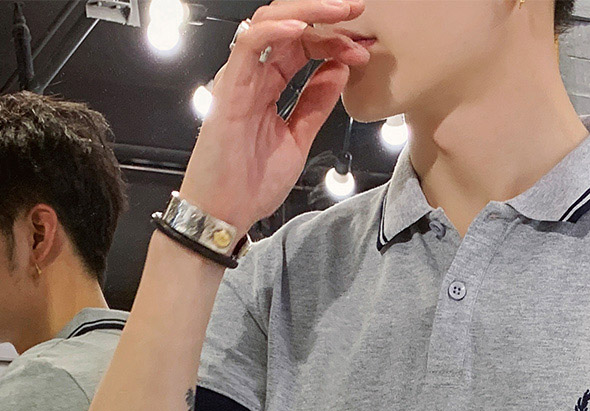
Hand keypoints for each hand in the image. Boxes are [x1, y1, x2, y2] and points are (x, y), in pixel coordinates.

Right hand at [178, 0, 371, 232]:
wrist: (227, 212)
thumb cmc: (252, 182)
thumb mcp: (298, 138)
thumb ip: (316, 104)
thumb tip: (339, 73)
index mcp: (269, 86)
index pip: (303, 47)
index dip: (334, 42)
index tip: (362, 50)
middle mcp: (254, 75)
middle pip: (290, 27)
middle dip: (326, 16)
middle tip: (358, 13)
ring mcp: (241, 78)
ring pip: (270, 22)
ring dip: (307, 13)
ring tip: (340, 14)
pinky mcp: (230, 87)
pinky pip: (249, 43)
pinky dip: (276, 29)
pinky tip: (303, 27)